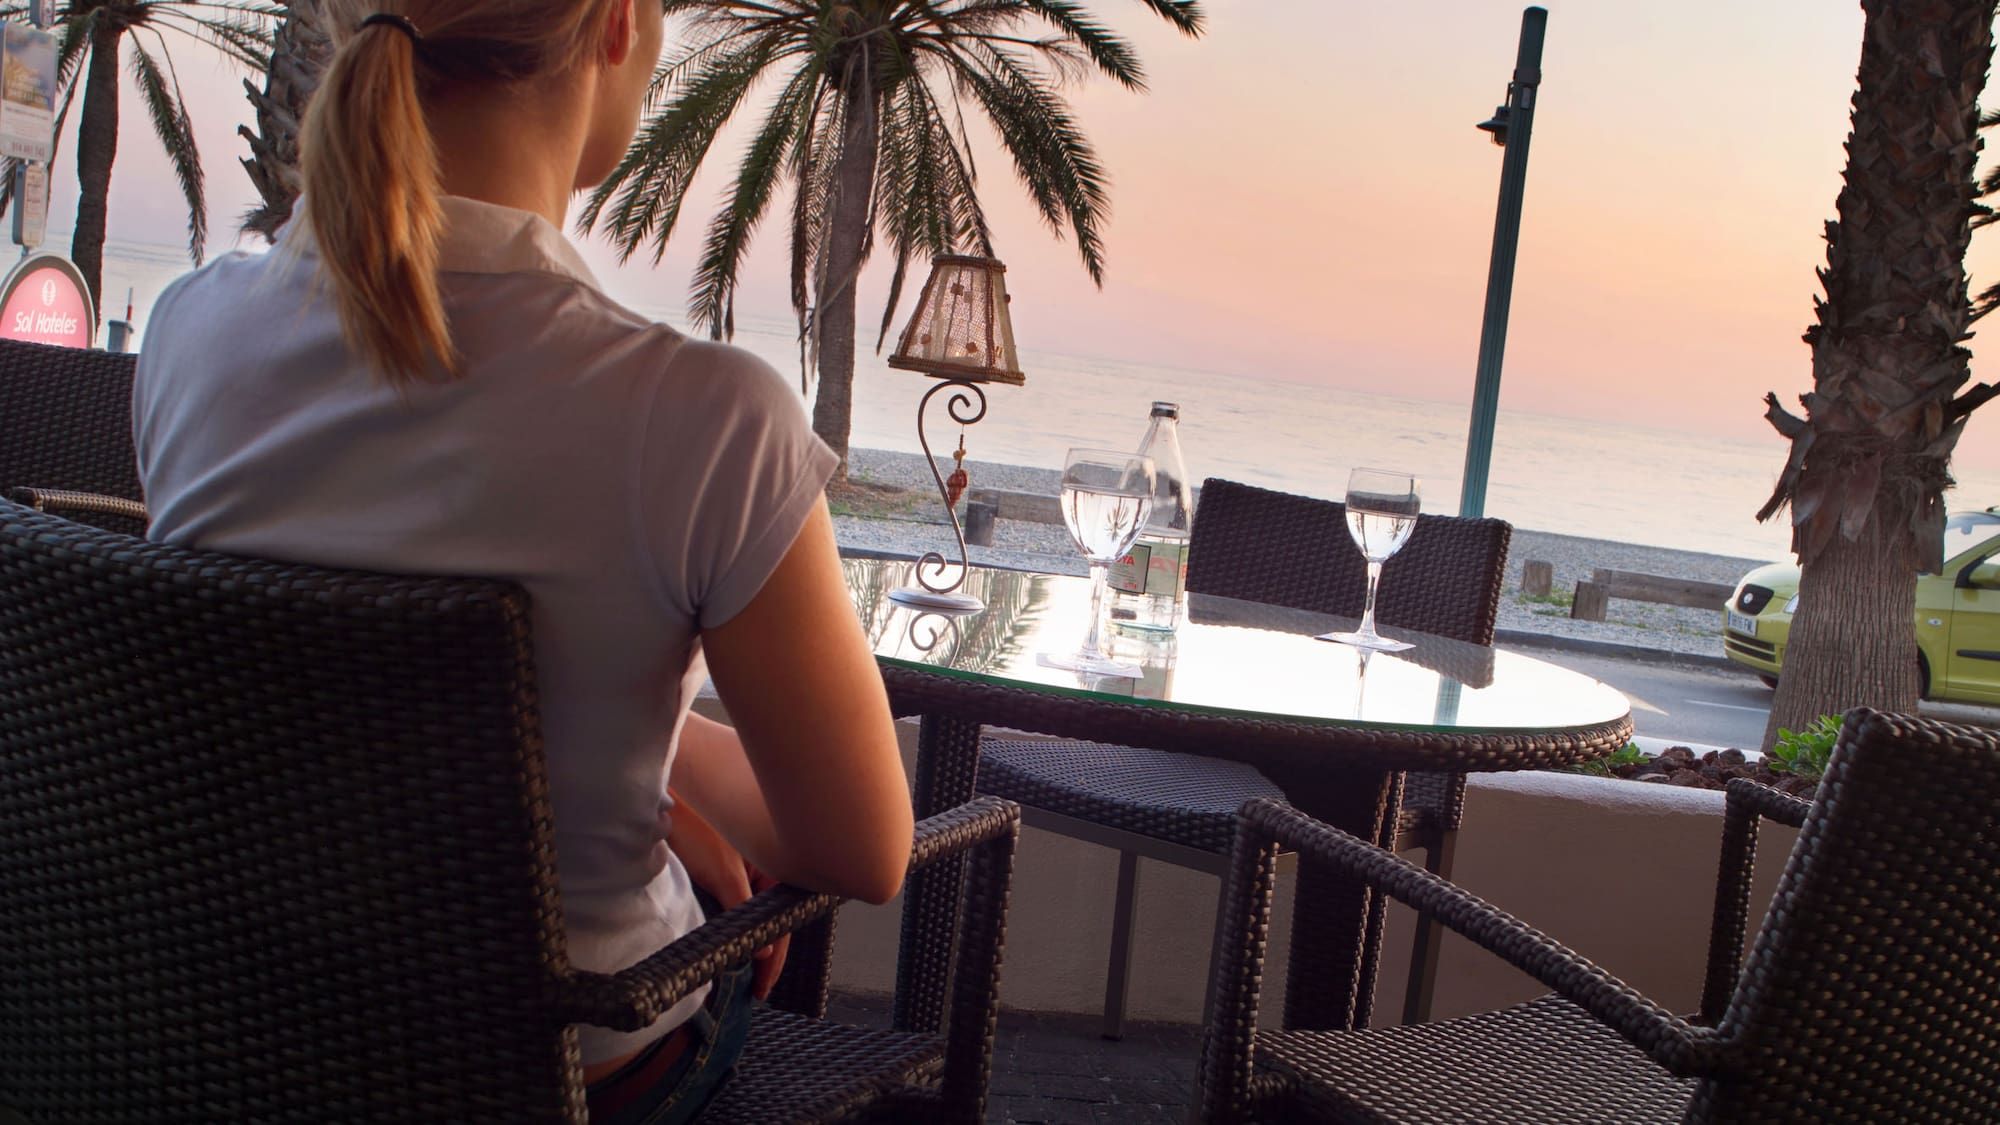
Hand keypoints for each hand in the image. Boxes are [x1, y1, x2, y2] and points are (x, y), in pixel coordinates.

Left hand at [664, 791, 788, 999]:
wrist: (660, 808)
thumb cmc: (695, 829)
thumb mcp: (724, 872)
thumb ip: (745, 908)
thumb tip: (765, 951)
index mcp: (773, 866)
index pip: (782, 921)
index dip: (775, 957)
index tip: (763, 987)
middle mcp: (761, 872)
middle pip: (770, 922)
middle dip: (766, 956)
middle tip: (755, 990)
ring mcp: (740, 875)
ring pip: (752, 919)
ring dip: (749, 945)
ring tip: (745, 978)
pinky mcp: (718, 878)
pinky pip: (732, 911)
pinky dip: (732, 932)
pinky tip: (729, 949)